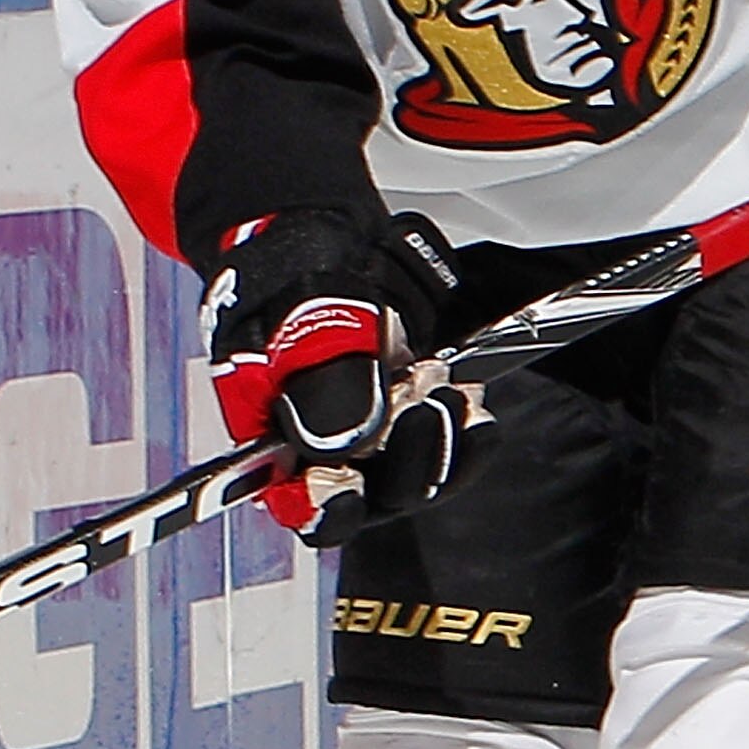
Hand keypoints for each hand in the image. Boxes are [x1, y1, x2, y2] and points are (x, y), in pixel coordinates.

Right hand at [202, 206, 465, 538]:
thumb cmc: (288, 280)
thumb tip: (340, 439)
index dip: (327, 505)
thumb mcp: (297, 319)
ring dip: (444, 440)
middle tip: (422, 404)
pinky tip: (470, 394)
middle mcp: (329, 455)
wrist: (325, 243)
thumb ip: (318, 380)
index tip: (349, 480)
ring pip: (421, 474)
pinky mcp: (414, 419)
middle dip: (408, 456)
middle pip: (377, 496)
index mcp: (277, 443)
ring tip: (448, 390)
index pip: (303, 506)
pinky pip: (452, 445)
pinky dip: (467, 425)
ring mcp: (376, 440)